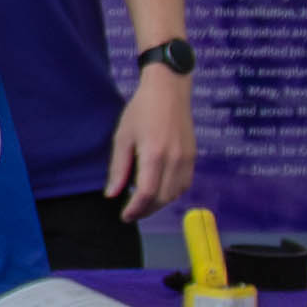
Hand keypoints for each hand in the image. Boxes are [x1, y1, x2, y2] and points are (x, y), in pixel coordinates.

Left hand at [107, 67, 195, 219]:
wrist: (169, 90)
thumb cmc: (141, 110)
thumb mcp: (122, 137)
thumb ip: (118, 168)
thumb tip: (112, 194)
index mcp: (154, 154)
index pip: (146, 194)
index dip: (135, 210)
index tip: (124, 216)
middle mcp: (174, 159)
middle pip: (162, 198)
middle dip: (145, 211)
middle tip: (131, 213)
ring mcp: (187, 159)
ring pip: (175, 194)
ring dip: (159, 204)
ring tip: (143, 203)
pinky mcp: (193, 157)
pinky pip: (184, 184)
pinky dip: (172, 193)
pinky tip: (159, 190)